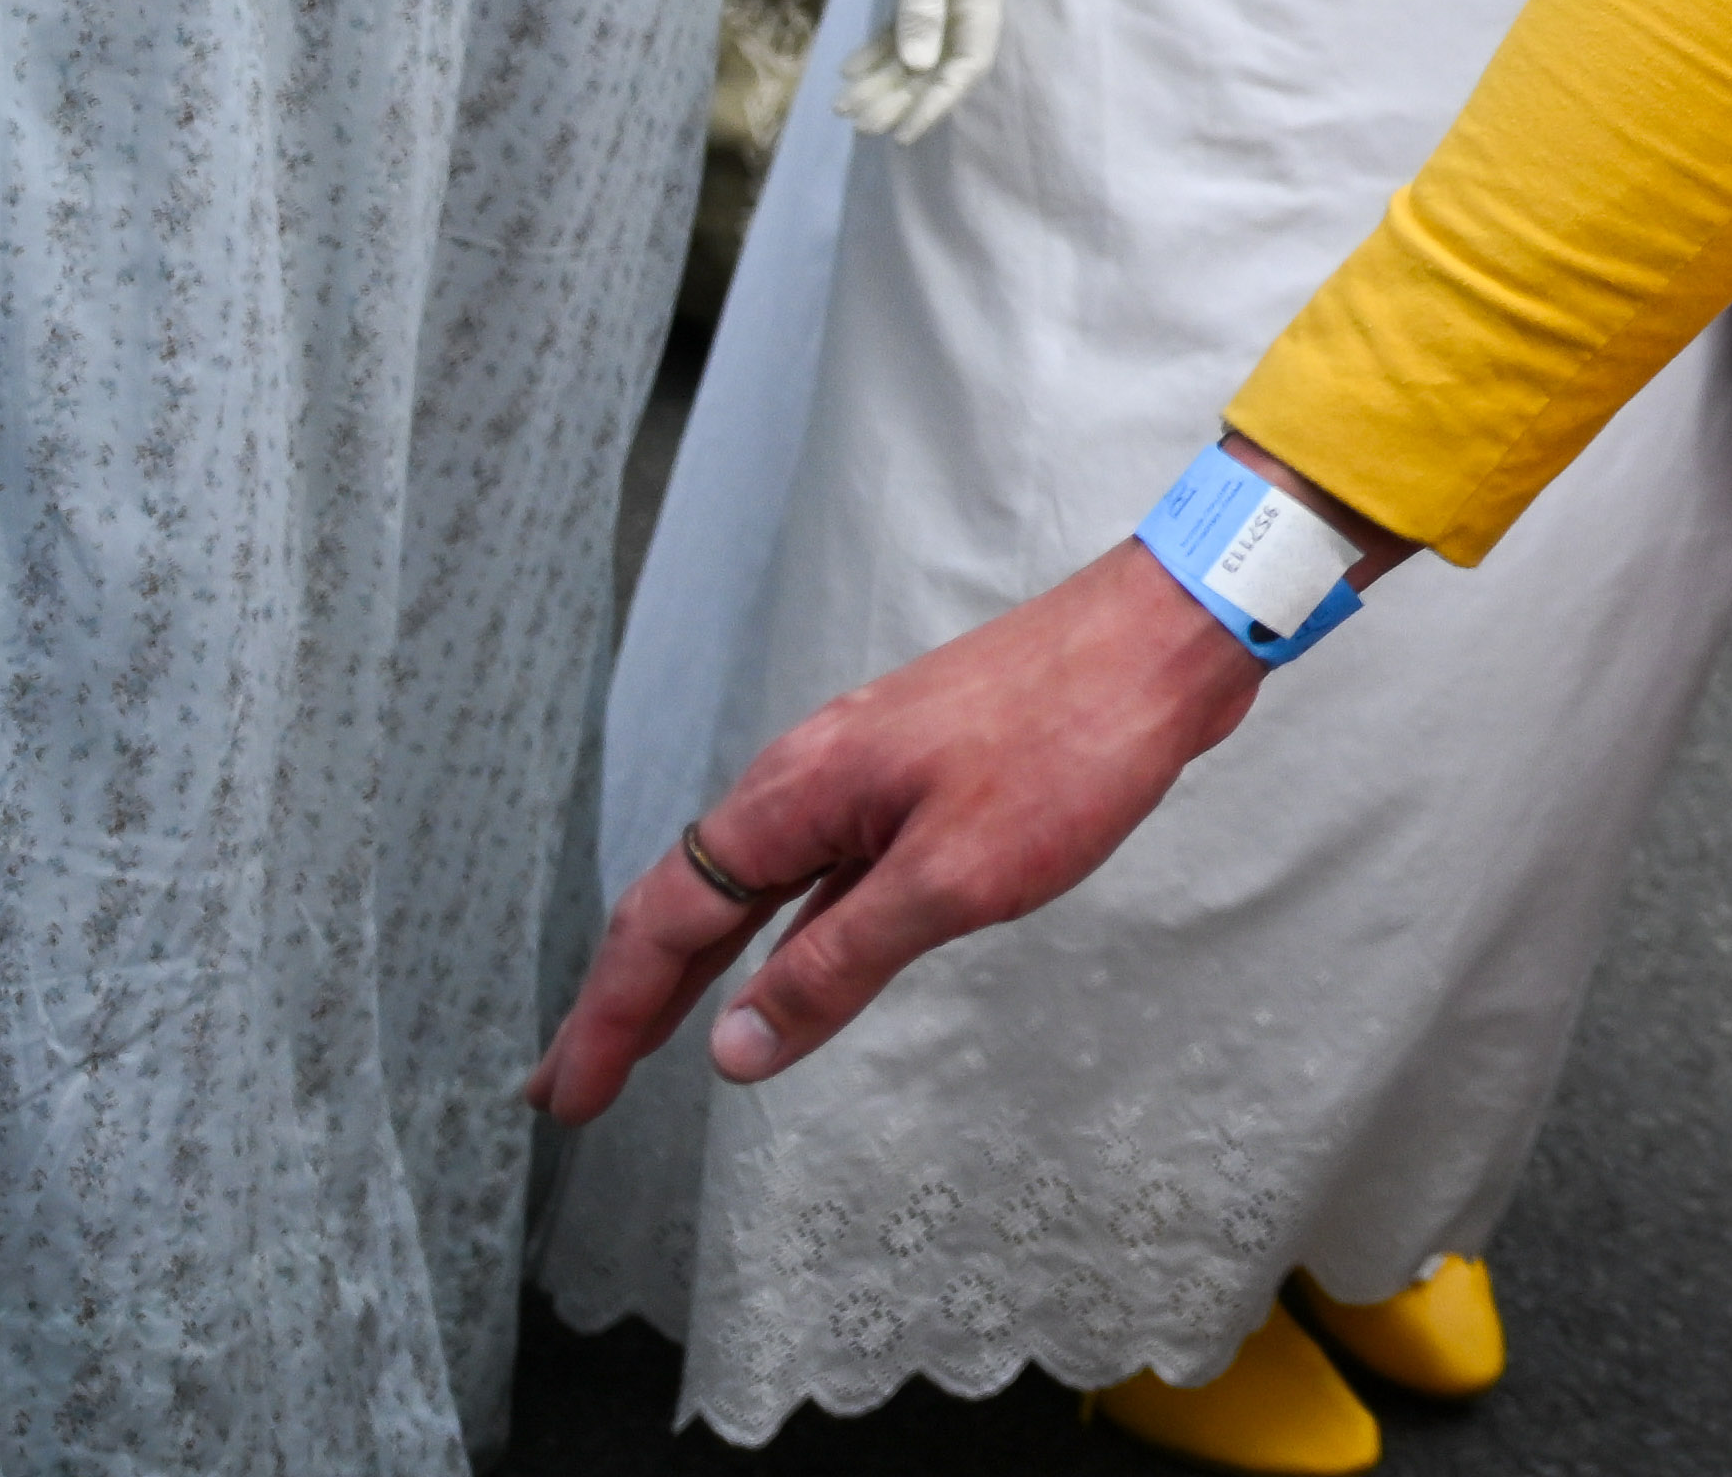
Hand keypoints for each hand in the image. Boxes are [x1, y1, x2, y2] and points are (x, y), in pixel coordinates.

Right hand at [533, 539, 1263, 1116]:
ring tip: (646, 1046)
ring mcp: (860, 777)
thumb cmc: (1073, 736)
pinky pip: (814, 876)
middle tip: (570, 1088)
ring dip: (693, 973)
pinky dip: (777, 937)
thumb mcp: (952, 877)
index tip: (565, 1097)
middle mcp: (807, 779)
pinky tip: (779, 979)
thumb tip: (735, 1050)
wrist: (1165, 634)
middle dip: (622, 1001)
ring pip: (748, 892)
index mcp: (795, 794)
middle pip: (684, 905)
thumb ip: (837, 964)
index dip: (607, 1019)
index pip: (663, 923)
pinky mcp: (914, 781)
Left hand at [835, 0, 1004, 143]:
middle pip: (935, 67)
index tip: (903, 133)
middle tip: (860, 126)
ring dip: (881, 82)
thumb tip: (917, 67)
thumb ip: (921, 7)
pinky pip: (899, 34)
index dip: (936, 103)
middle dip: (899, 99)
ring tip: (843, 108)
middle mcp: (966, 5)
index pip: (966, 65)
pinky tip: (847, 71)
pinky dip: (874, 54)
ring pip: (913, 54)